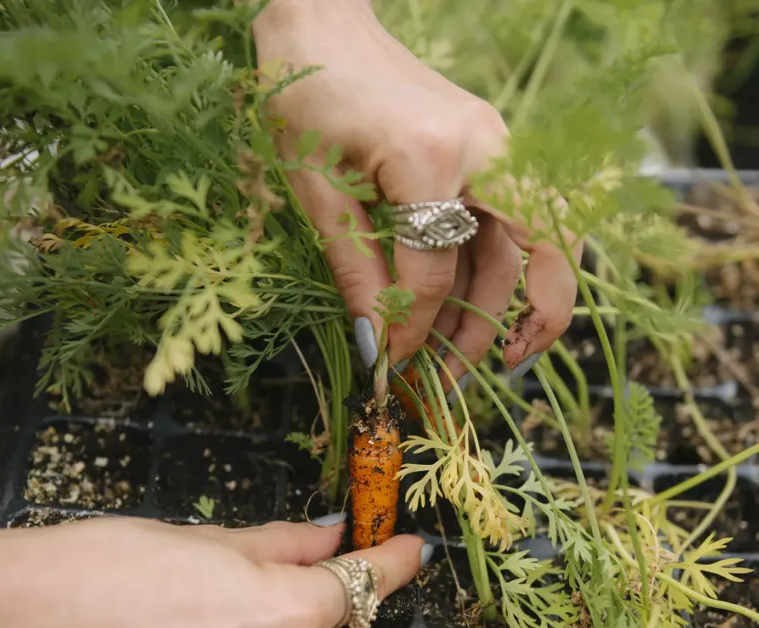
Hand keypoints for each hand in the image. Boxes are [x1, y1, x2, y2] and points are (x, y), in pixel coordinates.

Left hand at [253, 0, 579, 377]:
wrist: (324, 25)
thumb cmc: (305, 99)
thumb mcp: (316, 194)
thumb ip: (356, 272)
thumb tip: (380, 347)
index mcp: (429, 158)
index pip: (435, 274)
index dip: (413, 331)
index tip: (390, 369)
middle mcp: (486, 150)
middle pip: (525, 261)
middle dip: (496, 332)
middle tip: (453, 384)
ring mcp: (500, 148)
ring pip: (530, 249)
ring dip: (503, 312)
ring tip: (462, 363)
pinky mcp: (497, 154)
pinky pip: (511, 229)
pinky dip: (499, 276)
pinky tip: (471, 313)